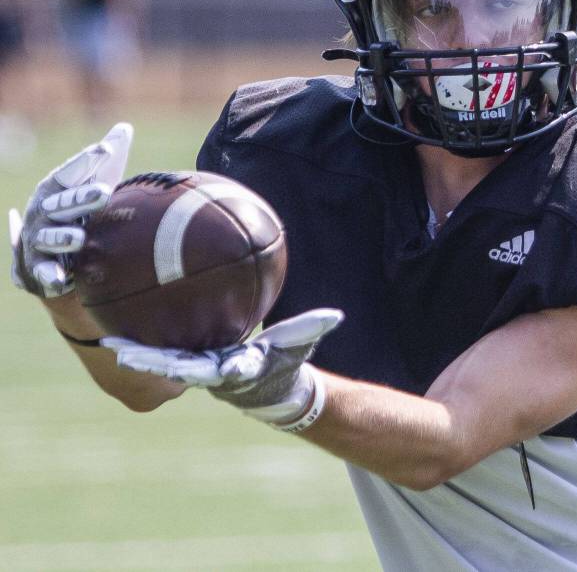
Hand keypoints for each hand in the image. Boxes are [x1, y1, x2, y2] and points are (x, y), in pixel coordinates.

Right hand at [9, 123, 133, 297]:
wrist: (56, 250)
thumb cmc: (79, 209)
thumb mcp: (92, 183)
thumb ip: (105, 159)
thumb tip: (124, 128)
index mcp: (55, 190)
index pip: (69, 172)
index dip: (86, 161)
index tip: (106, 149)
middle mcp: (43, 213)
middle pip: (60, 204)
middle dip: (79, 199)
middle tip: (104, 193)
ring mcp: (39, 240)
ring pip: (48, 238)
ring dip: (62, 237)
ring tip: (80, 238)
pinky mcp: (40, 268)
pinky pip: (44, 272)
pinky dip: (51, 276)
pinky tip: (62, 280)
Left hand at [103, 309, 343, 430]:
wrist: (273, 390)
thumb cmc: (288, 364)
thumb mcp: (301, 344)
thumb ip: (314, 328)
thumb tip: (335, 315)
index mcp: (238, 369)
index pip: (220, 369)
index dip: (205, 367)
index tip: (192, 367)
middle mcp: (213, 373)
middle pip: (179, 370)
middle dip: (155, 364)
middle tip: (128, 357)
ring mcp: (199, 370)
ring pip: (165, 363)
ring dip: (139, 356)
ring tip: (111, 345)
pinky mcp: (190, 363)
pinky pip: (163, 352)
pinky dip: (142, 347)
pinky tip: (116, 336)